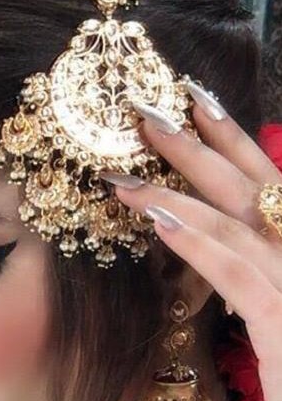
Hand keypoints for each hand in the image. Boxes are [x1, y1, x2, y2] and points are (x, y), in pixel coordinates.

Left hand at [102, 91, 281, 400]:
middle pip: (259, 188)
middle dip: (203, 141)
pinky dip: (198, 240)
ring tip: (131, 154)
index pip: (271, 193)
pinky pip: (241, 274)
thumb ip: (261, 293)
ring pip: (245, 219)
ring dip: (184, 180)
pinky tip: (156, 215)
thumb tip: (228, 264)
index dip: (234, 146)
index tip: (194, 109)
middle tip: (147, 107)